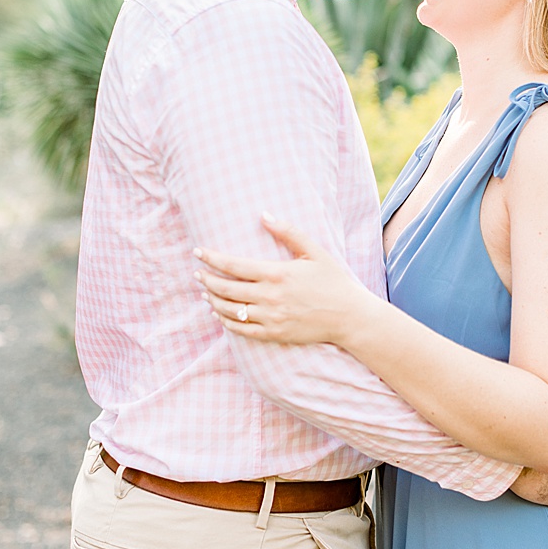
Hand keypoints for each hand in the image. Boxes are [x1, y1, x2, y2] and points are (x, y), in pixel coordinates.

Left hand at [195, 216, 369, 347]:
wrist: (350, 317)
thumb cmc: (333, 281)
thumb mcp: (314, 251)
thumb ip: (288, 231)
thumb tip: (263, 214)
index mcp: (277, 274)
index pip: (233, 266)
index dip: (211, 258)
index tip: (197, 252)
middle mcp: (270, 297)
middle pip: (225, 289)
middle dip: (206, 280)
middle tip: (197, 273)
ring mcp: (271, 318)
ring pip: (230, 311)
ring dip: (213, 300)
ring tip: (205, 292)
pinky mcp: (274, 334)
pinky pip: (242, 330)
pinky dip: (226, 322)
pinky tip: (220, 314)